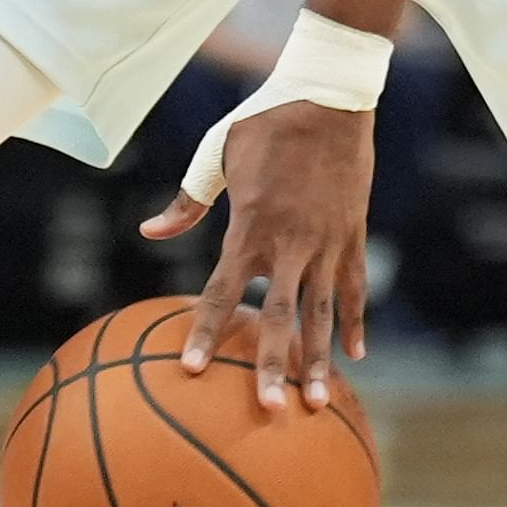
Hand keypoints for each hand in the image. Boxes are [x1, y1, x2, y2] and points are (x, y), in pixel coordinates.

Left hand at [141, 98, 369, 413]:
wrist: (329, 96)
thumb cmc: (265, 121)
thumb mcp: (216, 152)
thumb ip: (186, 201)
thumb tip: (149, 233)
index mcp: (250, 226)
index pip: (221, 292)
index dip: (206, 332)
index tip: (193, 370)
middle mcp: (290, 244)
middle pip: (278, 318)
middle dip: (272, 367)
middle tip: (268, 411)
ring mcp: (328, 242)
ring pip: (322, 313)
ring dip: (320, 360)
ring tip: (318, 403)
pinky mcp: (353, 234)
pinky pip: (355, 288)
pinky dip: (356, 322)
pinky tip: (357, 357)